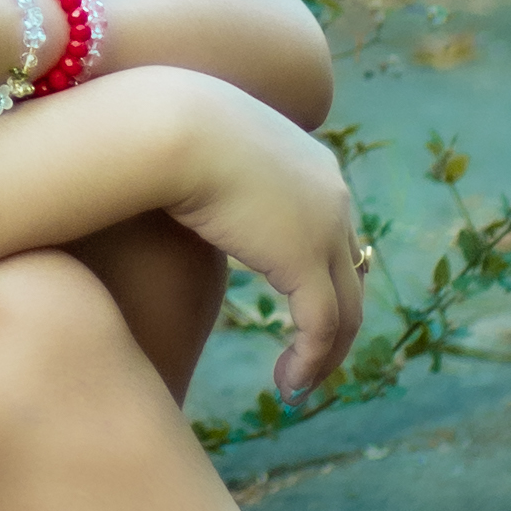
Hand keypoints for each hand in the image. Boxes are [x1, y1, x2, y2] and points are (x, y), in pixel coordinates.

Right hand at [156, 80, 374, 406]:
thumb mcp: (196, 153)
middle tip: (308, 360)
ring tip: (296, 386)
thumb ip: (211, 177)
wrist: (168, 124)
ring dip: (325, 355)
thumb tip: (194, 201)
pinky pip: (321, 325)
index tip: (300, 311)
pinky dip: (310, 362)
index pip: (335, 232)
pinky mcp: (305, 258)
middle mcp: (332, 194)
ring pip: (344, 309)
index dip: (321, 279)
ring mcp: (324, 226)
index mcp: (312, 165)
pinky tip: (288, 385)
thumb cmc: (161, 133)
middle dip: (333, 324)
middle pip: (350, 274)